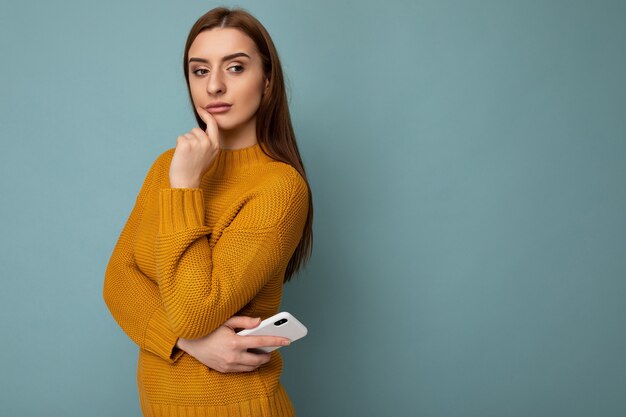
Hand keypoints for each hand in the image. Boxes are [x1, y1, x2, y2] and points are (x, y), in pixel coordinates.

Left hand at [169, 106, 219, 187]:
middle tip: (191, 154)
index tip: (201, 109)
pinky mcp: (186, 144)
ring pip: (187, 135)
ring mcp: (197, 143)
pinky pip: (180, 138)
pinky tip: (182, 155)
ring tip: (187, 157)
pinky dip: (179, 145)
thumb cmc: (195, 170)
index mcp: (215, 145)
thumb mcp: (209, 156)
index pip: (213, 125)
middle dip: (192, 138)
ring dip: (185, 143)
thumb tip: (203, 132)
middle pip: (196, 130)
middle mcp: (208, 143)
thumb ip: (209, 144)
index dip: (206, 115)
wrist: (187, 181)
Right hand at [176, 316, 290, 372]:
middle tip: (272, 350)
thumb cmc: (209, 328)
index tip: (288, 340)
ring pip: (251, 367)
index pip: (261, 342)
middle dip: (268, 355)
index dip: (276, 341)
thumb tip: (260, 321)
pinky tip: (250, 357)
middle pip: (258, 359)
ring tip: (262, 353)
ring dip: (259, 361)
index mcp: (235, 342)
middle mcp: (233, 356)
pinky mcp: (224, 370)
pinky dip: (249, 365)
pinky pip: (241, 370)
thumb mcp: (227, 320)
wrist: (190, 342)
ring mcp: (228, 365)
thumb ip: (245, 321)